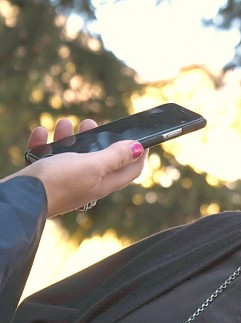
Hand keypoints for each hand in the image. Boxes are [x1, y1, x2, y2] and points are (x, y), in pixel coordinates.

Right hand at [2, 119, 146, 216]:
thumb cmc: (57, 183)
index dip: (138, 154)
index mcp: (102, 183)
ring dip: (68, 137)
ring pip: (71, 155)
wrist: (17, 200)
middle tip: (91, 123)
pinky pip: (46, 157)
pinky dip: (44, 143)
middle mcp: (86, 184)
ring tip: (63, 123)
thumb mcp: (91, 166)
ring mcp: (64, 181)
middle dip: (98, 139)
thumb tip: (138, 149)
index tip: (141, 137)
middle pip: (100, 159)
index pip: (130, 170)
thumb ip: (114, 157)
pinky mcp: (43, 178)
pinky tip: (40, 132)